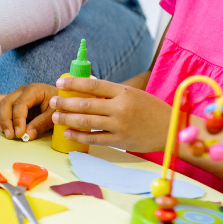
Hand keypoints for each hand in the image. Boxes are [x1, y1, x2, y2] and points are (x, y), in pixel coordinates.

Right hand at [0, 83, 57, 139]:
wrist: (62, 104)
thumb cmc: (59, 107)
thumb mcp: (55, 115)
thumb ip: (42, 124)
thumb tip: (27, 135)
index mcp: (34, 90)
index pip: (20, 103)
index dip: (18, 119)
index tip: (19, 133)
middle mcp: (21, 91)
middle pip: (5, 103)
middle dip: (6, 121)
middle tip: (11, 136)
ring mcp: (14, 96)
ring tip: (6, 132)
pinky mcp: (11, 104)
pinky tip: (4, 128)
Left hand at [50, 77, 170, 151]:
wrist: (171, 130)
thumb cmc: (151, 110)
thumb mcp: (134, 95)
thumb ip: (113, 94)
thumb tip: (86, 90)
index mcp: (124, 92)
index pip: (94, 84)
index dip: (74, 83)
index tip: (60, 82)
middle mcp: (120, 107)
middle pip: (86, 104)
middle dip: (65, 103)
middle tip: (52, 101)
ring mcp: (119, 125)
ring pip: (86, 121)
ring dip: (67, 118)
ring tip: (55, 117)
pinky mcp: (119, 141)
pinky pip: (93, 138)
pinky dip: (78, 136)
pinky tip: (67, 133)